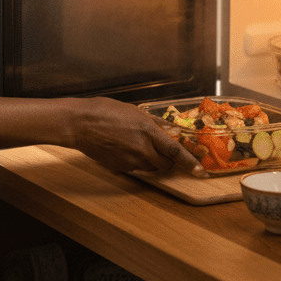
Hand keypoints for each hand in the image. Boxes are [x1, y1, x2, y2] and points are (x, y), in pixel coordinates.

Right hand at [67, 97, 202, 175]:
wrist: (80, 124)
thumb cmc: (104, 111)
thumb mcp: (133, 111)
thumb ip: (152, 122)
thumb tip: (167, 129)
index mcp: (147, 131)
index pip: (174, 151)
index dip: (189, 162)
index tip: (200, 170)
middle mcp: (141, 148)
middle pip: (166, 164)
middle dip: (169, 160)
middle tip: (166, 152)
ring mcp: (130, 160)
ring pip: (152, 167)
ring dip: (154, 161)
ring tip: (140, 146)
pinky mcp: (121, 167)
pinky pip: (137, 167)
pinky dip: (138, 161)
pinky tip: (126, 148)